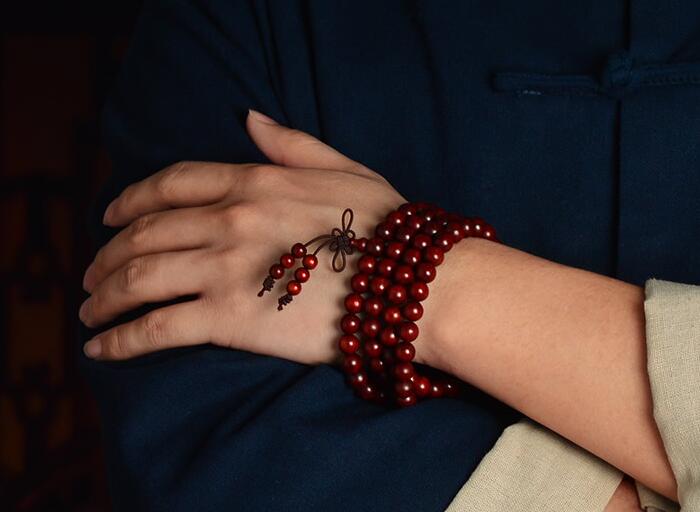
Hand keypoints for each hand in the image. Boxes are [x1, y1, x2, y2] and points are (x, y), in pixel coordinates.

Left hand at [79, 110, 407, 364]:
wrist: (414, 285)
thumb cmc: (389, 229)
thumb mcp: (345, 170)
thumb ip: (292, 144)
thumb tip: (248, 118)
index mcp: (254, 181)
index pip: (171, 184)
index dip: (130, 199)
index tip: (110, 215)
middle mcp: (228, 220)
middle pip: (144, 233)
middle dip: (107, 254)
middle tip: (91, 275)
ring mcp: (224, 268)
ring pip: (138, 278)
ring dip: (103, 296)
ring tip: (89, 311)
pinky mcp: (229, 319)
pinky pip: (156, 328)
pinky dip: (121, 340)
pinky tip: (101, 349)